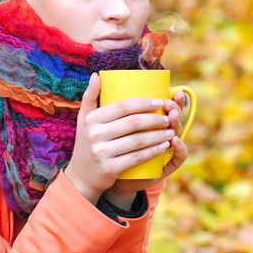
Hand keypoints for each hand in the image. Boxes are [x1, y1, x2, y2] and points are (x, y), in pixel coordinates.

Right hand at [64, 73, 173, 204]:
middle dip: (155, 119)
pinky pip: (137, 157)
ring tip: (171, 131)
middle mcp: (95, 134)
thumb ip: (89, 97)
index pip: (122, 107)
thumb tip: (97, 75)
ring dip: (158, 135)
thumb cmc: (87, 143)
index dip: (143, 103)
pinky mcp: (110, 168)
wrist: (81, 176)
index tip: (159, 102)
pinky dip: (153, 151)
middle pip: (133, 123)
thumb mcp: (84, 120)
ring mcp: (102, 152)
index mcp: (91, 119)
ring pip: (137, 140)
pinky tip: (164, 146)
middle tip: (168, 118)